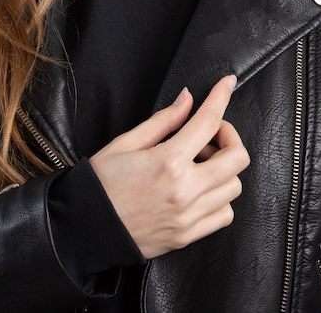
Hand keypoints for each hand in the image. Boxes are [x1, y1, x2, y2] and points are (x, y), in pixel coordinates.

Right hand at [89, 75, 249, 258]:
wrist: (83, 227)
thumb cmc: (100, 183)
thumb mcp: (125, 143)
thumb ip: (163, 121)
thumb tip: (188, 99)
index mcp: (168, 161)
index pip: (208, 121)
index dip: (222, 96)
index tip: (227, 84)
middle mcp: (185, 190)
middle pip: (237, 157)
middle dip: (230, 137)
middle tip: (211, 134)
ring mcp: (188, 216)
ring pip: (234, 186)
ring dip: (224, 170)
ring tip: (199, 165)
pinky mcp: (187, 236)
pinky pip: (224, 215)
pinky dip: (220, 199)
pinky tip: (201, 190)